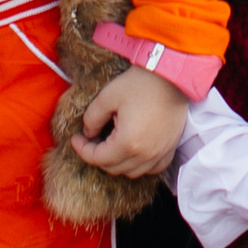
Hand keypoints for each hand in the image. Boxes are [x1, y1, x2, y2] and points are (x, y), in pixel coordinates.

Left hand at [71, 66, 190, 179]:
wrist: (172, 76)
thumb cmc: (140, 83)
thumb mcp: (108, 96)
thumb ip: (92, 117)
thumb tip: (88, 132)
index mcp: (127, 143)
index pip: (97, 158)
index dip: (82, 149)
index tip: (76, 138)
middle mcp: (145, 154)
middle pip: (113, 168)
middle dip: (98, 156)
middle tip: (91, 140)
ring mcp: (159, 153)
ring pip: (132, 172)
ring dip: (118, 163)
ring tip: (111, 146)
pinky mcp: (170, 148)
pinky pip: (153, 169)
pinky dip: (140, 165)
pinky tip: (134, 153)